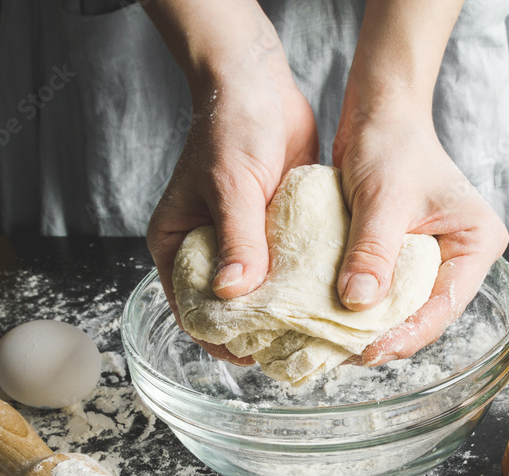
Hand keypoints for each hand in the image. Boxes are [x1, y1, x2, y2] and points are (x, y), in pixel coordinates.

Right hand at [143, 1, 317, 362]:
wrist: (258, 84)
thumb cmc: (229, 128)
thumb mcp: (230, 186)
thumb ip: (236, 240)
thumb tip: (232, 293)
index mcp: (176, 245)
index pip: (192, 311)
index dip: (220, 339)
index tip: (256, 357)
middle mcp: (209, 250)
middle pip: (231, 309)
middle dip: (260, 332)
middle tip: (297, 352)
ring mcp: (245, 243)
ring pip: (265, 293)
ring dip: (288, 311)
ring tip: (320, 334)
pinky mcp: (277, 231)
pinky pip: (291, 268)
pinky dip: (306, 284)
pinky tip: (332, 299)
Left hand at [333, 99, 507, 365]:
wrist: (378, 110)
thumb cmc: (392, 142)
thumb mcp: (384, 198)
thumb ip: (373, 251)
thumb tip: (358, 304)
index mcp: (477, 243)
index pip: (445, 305)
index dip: (407, 334)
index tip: (368, 352)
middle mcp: (460, 256)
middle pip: (425, 312)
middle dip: (387, 335)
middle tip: (344, 354)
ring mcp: (433, 257)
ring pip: (403, 305)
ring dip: (371, 324)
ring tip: (335, 343)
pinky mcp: (404, 254)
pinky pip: (385, 289)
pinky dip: (361, 304)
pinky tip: (333, 318)